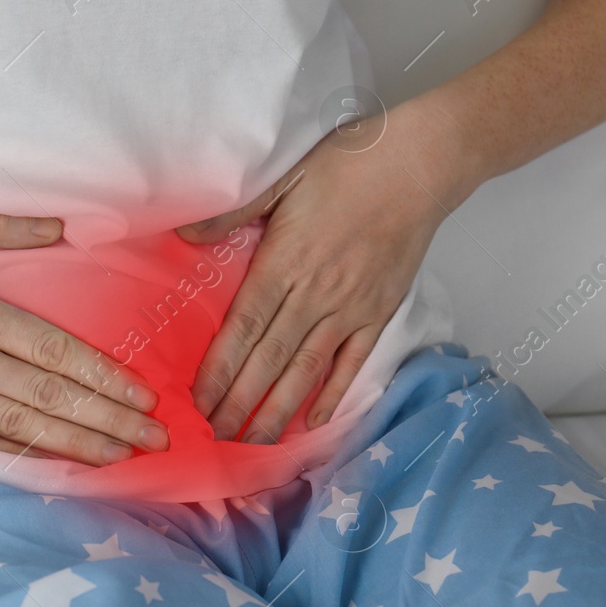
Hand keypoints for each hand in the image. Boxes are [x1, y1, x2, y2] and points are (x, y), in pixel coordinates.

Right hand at [0, 204, 169, 466]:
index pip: (54, 352)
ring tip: (120, 459)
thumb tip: (63, 227)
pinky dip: (14, 455)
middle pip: (47, 397)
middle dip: (107, 421)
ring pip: (15, 426)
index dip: (104, 379)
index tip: (143, 397)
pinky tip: (48, 465)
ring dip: (73, 445)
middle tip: (155, 440)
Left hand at [175, 103, 472, 442]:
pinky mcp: (379, 312)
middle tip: (216, 437)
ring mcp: (350, 308)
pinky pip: (352, 362)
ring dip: (278, 411)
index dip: (219, 370)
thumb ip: (233, 212)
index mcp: (283, 263)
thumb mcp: (280, 177)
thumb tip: (186, 235)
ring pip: (306, 371)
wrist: (418, 165)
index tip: (198, 402)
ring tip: (255, 442)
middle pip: (269, 360)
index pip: (242, 329)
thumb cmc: (347, 164)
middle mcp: (314, 295)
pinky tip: (313, 422)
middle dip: (240, 403)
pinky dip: (332, 395)